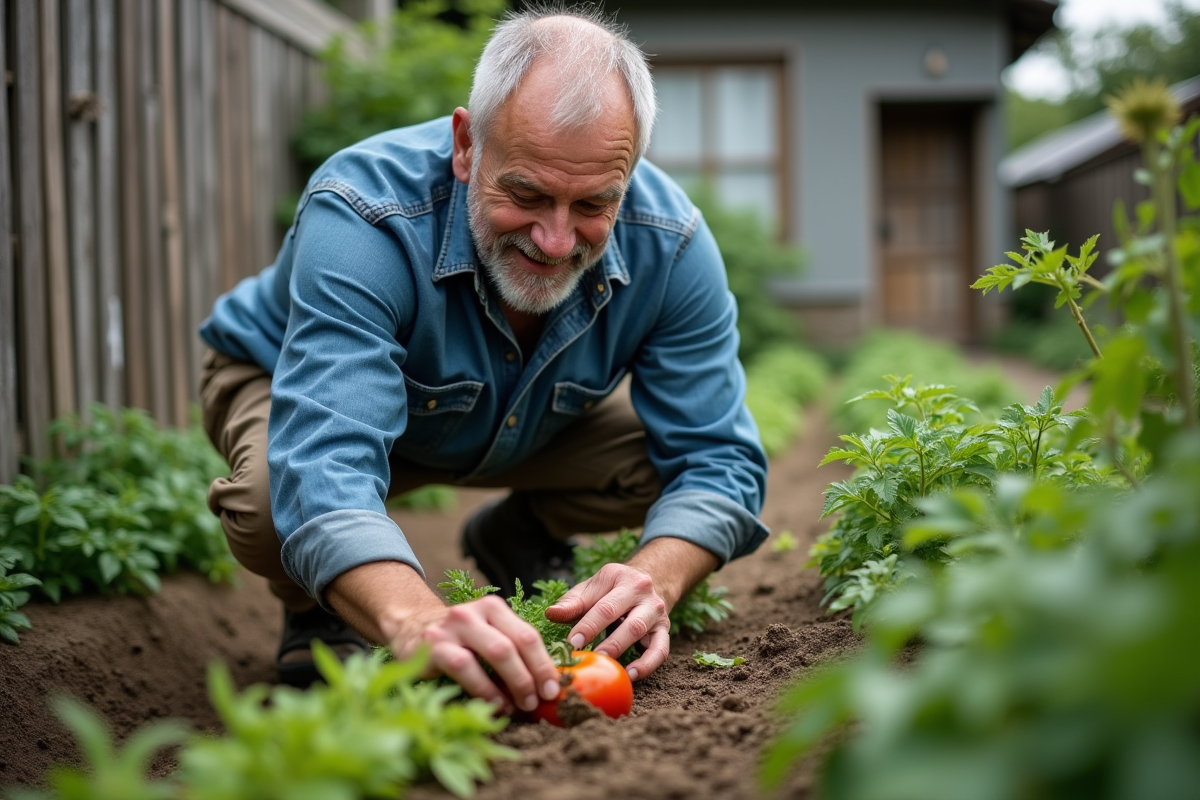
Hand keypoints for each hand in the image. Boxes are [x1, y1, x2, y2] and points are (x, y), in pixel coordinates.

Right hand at [326, 561, 560, 713]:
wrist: (409, 629)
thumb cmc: (458, 640)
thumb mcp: (485, 635)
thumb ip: (511, 651)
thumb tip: (545, 685)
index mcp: (493, 607)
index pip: (528, 635)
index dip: (545, 664)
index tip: (555, 688)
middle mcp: (474, 612)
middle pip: (515, 643)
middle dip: (532, 676)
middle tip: (539, 700)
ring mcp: (452, 627)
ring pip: (496, 652)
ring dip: (514, 683)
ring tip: (519, 706)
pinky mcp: (433, 646)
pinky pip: (466, 668)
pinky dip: (485, 689)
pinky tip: (494, 704)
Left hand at [544, 562, 670, 681]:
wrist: (649, 579)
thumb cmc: (611, 589)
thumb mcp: (591, 588)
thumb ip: (572, 602)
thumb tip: (551, 614)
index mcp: (621, 578)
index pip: (605, 607)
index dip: (588, 626)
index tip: (573, 643)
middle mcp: (643, 593)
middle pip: (627, 621)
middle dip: (608, 643)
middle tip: (589, 658)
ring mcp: (657, 611)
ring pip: (642, 633)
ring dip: (623, 651)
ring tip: (606, 667)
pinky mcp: (665, 629)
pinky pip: (660, 650)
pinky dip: (647, 665)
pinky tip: (631, 675)